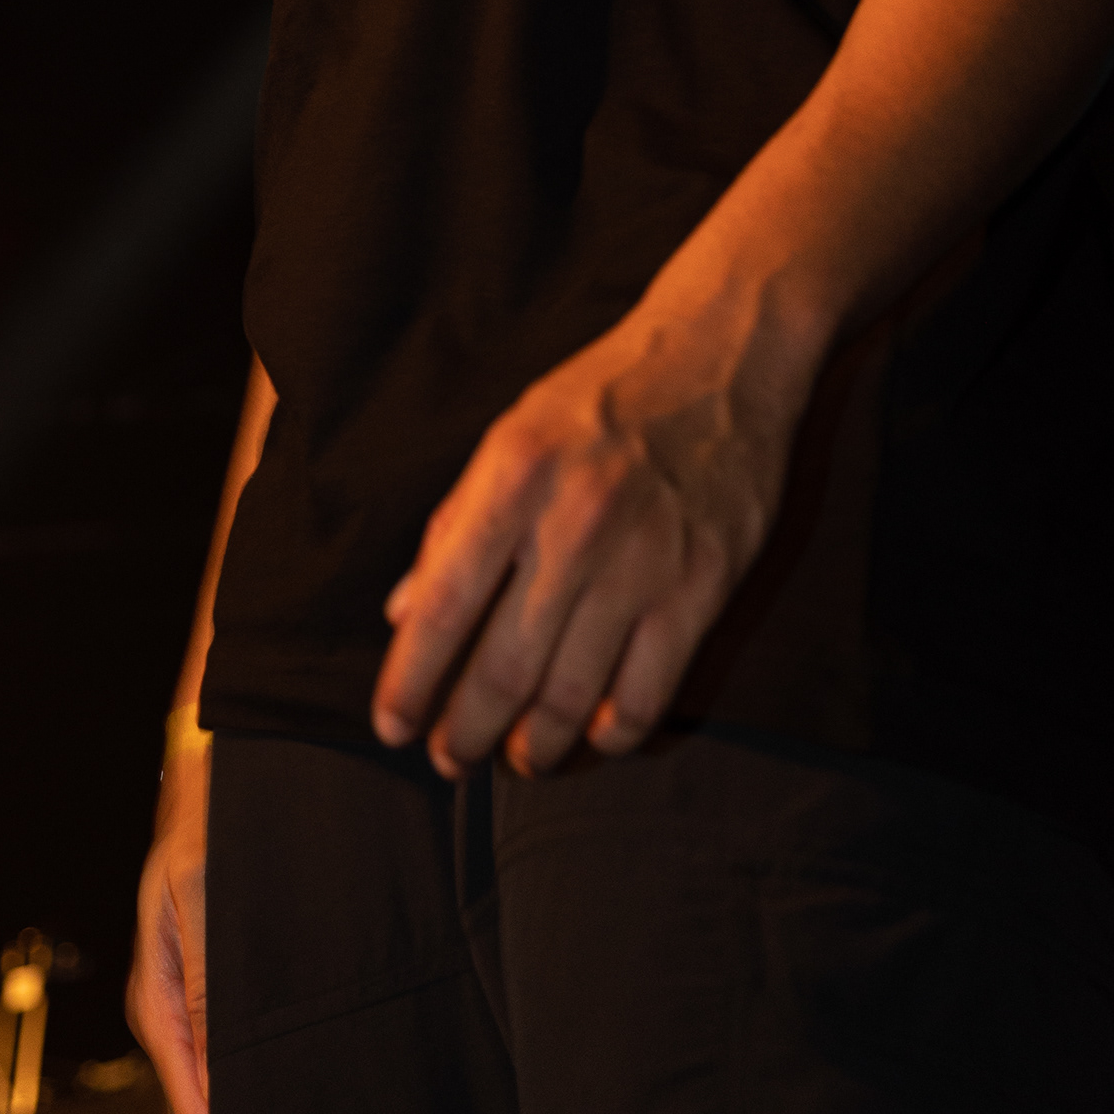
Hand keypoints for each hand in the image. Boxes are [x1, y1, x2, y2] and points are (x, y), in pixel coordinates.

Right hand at [125, 719, 211, 1113]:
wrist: (210, 780)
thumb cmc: (206, 830)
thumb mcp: (203, 898)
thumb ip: (207, 988)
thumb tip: (214, 1069)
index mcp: (157, 998)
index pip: (186, 1100)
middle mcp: (165, 1010)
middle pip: (190, 1104)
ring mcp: (181, 1004)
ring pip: (204, 1085)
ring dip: (232, 1111)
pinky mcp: (201, 992)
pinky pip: (214, 1058)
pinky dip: (236, 1082)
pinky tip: (269, 1092)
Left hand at [371, 287, 813, 778]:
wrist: (722, 354)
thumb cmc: (603, 396)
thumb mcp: (511, 435)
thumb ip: (456, 524)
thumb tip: (405, 611)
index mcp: (513, 478)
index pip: (444, 603)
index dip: (411, 678)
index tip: (391, 724)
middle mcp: (574, 524)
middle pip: (504, 666)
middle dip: (465, 730)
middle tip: (448, 759)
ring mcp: (645, 560)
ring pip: (574, 695)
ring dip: (536, 745)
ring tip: (516, 758)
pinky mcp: (704, 586)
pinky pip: (649, 691)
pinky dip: (614, 732)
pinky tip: (593, 737)